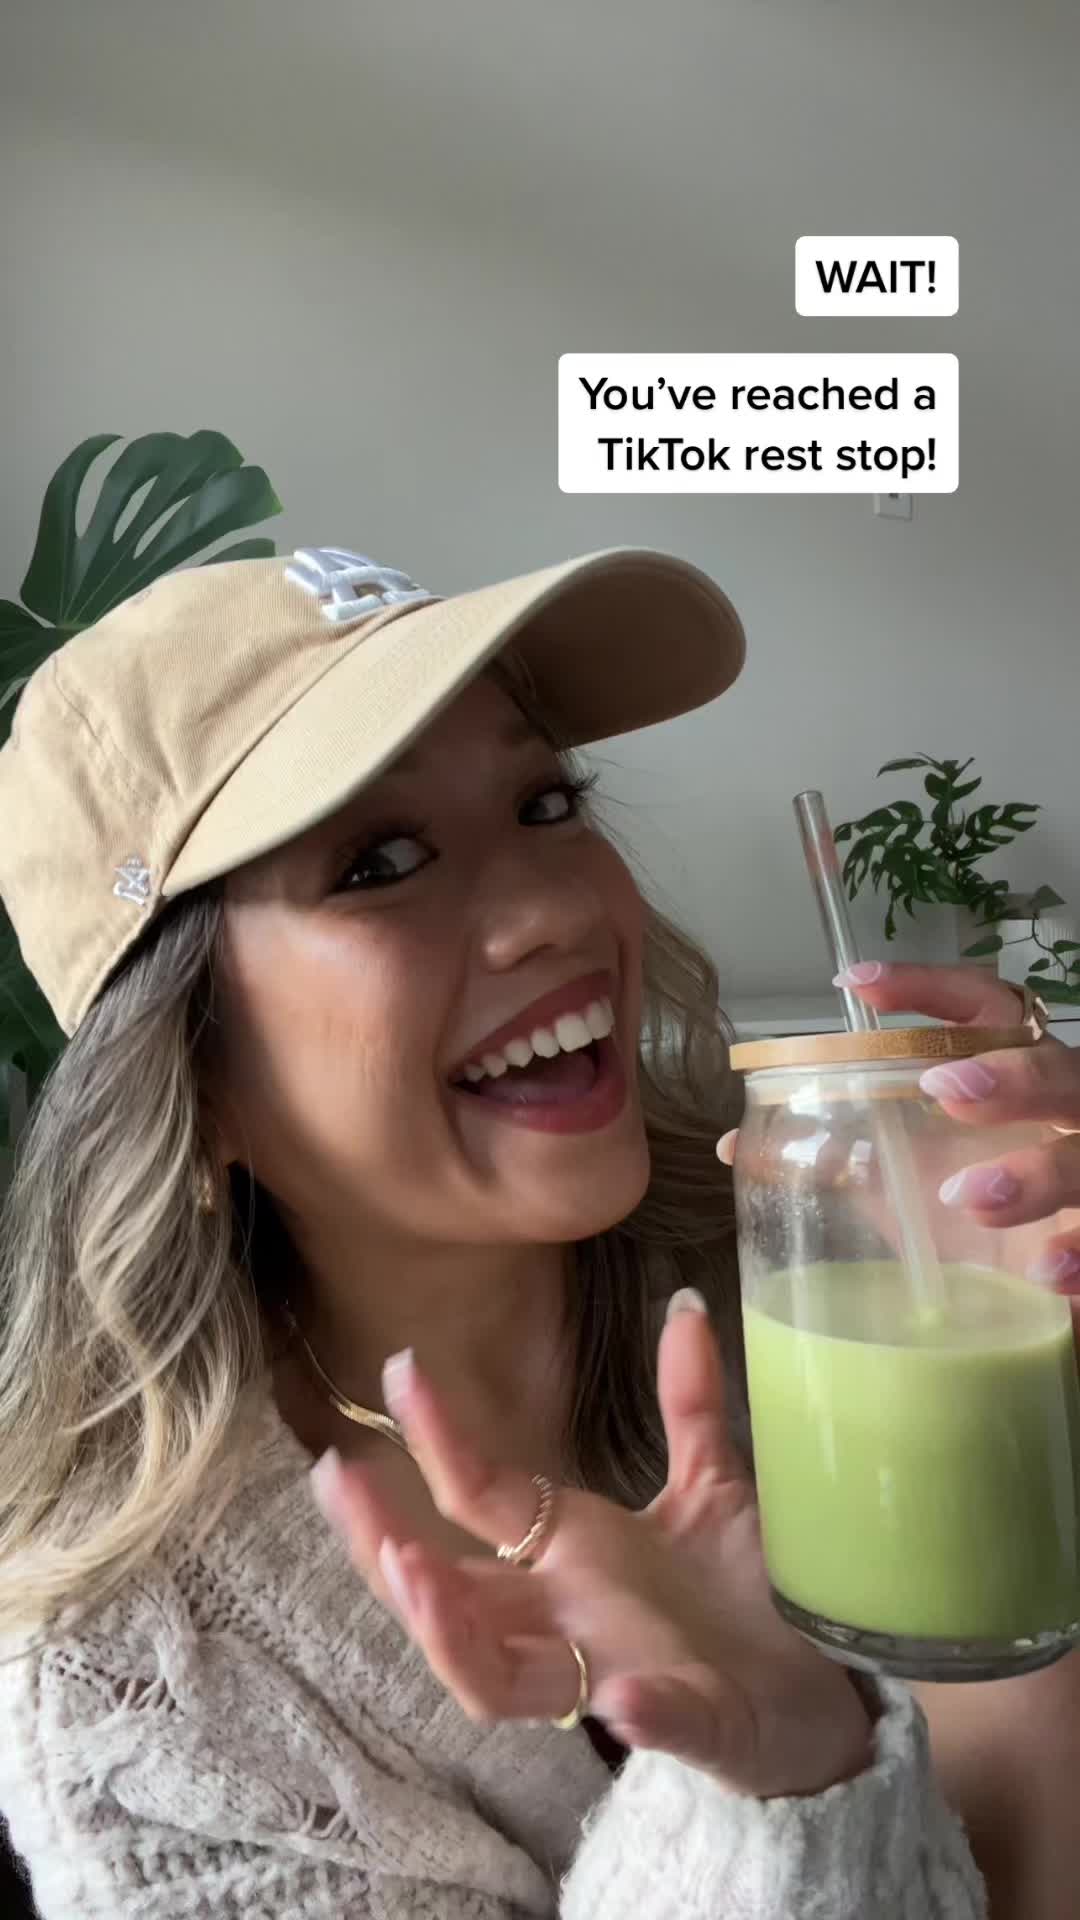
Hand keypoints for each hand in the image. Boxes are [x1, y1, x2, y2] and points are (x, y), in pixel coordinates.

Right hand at [308, 1295, 871, 1798]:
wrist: (829, 1689)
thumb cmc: (750, 1592)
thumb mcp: (714, 1482)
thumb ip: (687, 1402)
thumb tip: (685, 1303)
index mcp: (571, 1556)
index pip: (480, 1498)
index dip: (438, 1438)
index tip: (403, 1369)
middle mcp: (570, 1619)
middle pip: (451, 1594)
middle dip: (383, 1542)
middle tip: (340, 1476)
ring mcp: (620, 1676)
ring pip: (497, 1680)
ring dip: (450, 1633)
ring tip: (414, 1569)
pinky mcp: (696, 1723)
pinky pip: (656, 1724)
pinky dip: (642, 1712)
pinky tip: (622, 1697)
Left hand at [718, 962, 1079, 1317]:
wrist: (1030, 1302)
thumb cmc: (971, 1231)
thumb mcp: (898, 1190)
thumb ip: (836, 1160)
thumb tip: (735, 1144)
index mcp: (1010, 1082)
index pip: (985, 1008)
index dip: (930, 987)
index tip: (857, 984)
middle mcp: (1060, 1117)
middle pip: (1055, 1070)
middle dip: (1006, 1075)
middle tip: (943, 1089)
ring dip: (1033, 1170)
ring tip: (967, 1194)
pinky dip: (1077, 1254)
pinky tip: (1041, 1271)